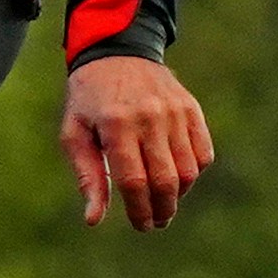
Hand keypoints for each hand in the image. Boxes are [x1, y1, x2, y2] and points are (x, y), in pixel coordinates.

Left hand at [61, 54, 214, 232]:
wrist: (117, 52)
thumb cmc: (90, 100)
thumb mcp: (75, 134)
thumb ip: (87, 177)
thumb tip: (94, 220)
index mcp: (116, 124)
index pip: (134, 181)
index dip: (139, 210)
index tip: (141, 225)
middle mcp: (149, 117)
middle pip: (165, 180)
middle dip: (162, 210)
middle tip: (156, 222)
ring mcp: (174, 112)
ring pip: (189, 170)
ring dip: (178, 195)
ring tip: (165, 202)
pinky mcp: (191, 109)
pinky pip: (203, 153)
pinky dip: (194, 172)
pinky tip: (178, 177)